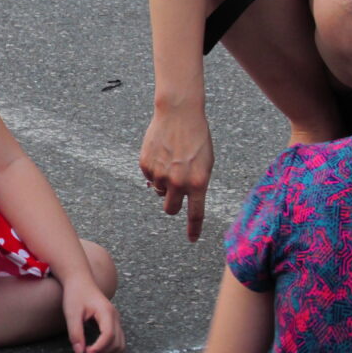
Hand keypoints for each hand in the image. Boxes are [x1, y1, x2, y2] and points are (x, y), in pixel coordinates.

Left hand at [62, 279, 124, 352]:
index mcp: (106, 312)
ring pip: (120, 343)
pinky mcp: (113, 322)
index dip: (99, 348)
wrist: (80, 281)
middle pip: (117, 342)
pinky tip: (97, 351)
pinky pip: (117, 340)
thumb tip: (80, 352)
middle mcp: (115, 316)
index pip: (109, 335)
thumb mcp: (72, 313)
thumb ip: (75, 333)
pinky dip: (110, 349)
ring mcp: (116, 319)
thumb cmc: (75, 294)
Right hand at [139, 105, 213, 241]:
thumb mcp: (205, 163)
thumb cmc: (197, 137)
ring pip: (158, 191)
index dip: (193, 229)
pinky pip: (149, 177)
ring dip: (163, 183)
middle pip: (171, 209)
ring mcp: (160, 174)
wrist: (179, 113)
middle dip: (172, 205)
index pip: (195, 214)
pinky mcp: (146, 165)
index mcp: (198, 183)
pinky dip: (154, 169)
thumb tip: (182, 199)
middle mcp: (178, 182)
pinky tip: (161, 153)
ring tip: (170, 161)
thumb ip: (196, 184)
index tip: (192, 239)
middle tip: (175, 192)